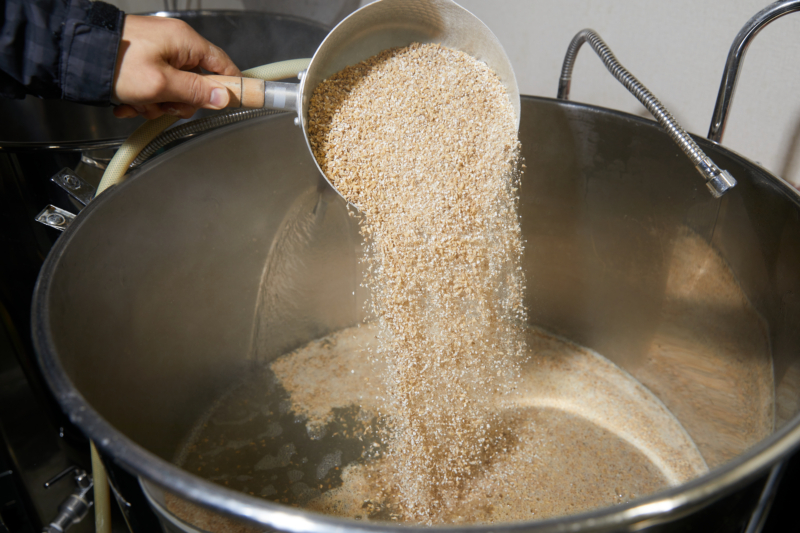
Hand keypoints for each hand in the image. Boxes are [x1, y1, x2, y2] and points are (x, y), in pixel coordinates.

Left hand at [112, 15, 240, 119]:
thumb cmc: (118, 63)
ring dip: (157, 103)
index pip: (223, 64)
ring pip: (173, 89)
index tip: (231, 104)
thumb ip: (195, 92)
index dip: (229, 85)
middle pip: (196, 83)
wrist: (76, 54)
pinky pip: (155, 86)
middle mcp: (174, 44)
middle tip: (162, 106)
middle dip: (179, 102)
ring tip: (137, 103)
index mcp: (185, 42)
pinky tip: (127, 102)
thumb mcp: (161, 84)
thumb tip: (224, 97)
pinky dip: (143, 98)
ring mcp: (158, 52)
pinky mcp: (142, 62)